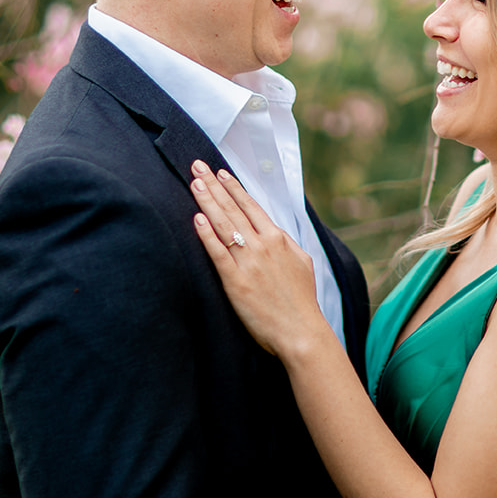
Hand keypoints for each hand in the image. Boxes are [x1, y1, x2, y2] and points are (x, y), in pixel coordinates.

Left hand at [189, 161, 324, 358]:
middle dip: (213, 185)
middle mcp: (263, 245)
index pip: (251, 205)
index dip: (233, 187)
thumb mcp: (301, 262)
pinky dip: (206, 234)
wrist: (301, 331)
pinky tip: (196, 218)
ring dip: (207, 201)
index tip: (219, 172)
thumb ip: (286, 243)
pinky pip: (218, 253)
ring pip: (223, 225)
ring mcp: (248, 262)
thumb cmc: (302, 300)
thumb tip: (273, 230)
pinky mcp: (235, 282)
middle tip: (197, 166)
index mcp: (278, 238)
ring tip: (194, 183)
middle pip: (232, 209)